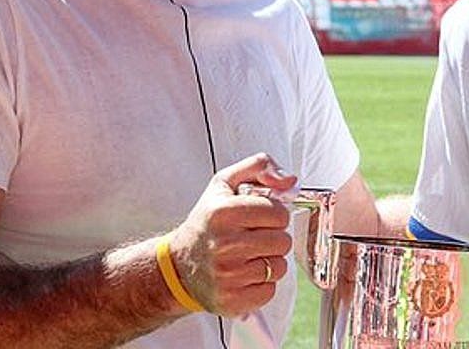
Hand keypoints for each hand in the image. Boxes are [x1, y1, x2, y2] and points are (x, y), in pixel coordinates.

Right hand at [169, 153, 297, 316]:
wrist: (179, 265)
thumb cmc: (207, 223)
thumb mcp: (225, 183)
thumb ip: (259, 167)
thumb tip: (290, 180)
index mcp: (223, 212)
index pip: (278, 213)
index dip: (274, 214)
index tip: (259, 217)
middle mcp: (224, 245)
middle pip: (283, 241)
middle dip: (273, 237)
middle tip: (253, 237)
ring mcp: (227, 276)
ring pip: (279, 267)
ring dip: (269, 261)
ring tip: (247, 256)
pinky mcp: (231, 301)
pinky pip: (270, 291)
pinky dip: (262, 284)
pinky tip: (244, 275)